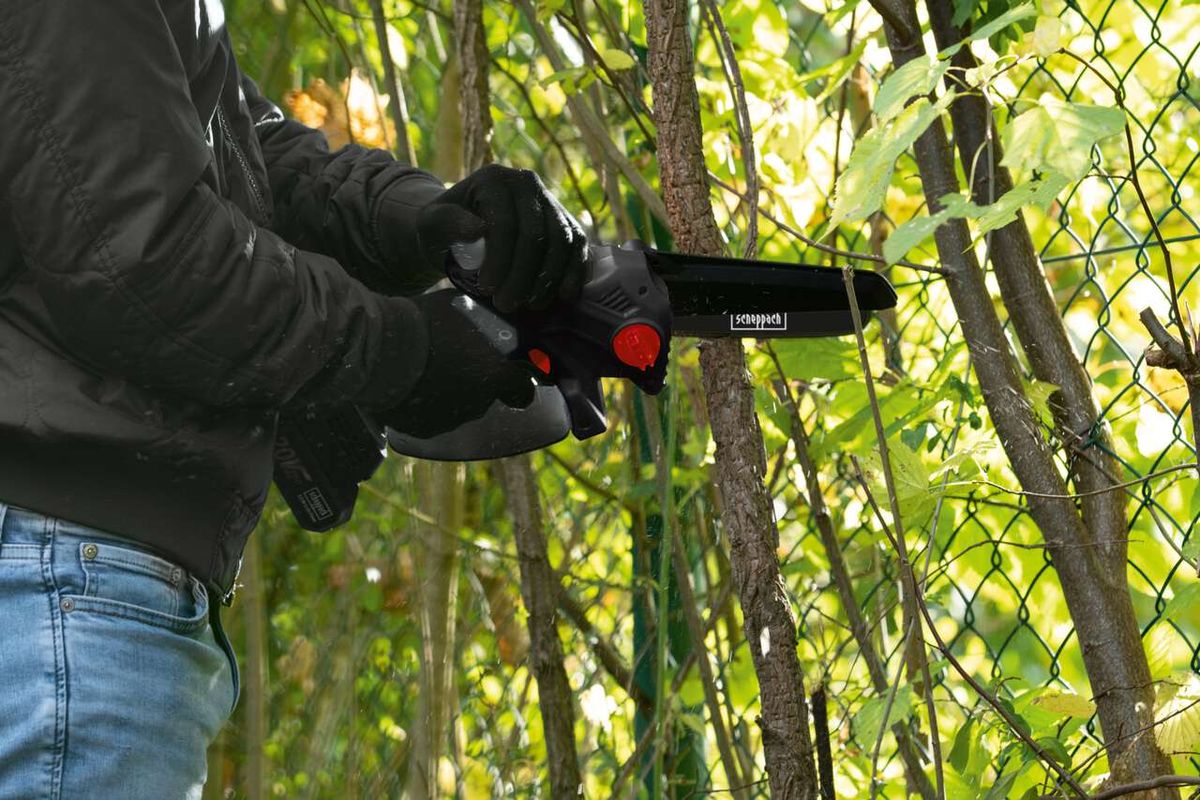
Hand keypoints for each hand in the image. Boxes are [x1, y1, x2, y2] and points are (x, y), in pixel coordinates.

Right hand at [379, 289, 535, 437]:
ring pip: (457, 410)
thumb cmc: (421, 323)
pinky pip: (430, 420)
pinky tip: (409, 388)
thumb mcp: (456, 308)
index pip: (521, 391)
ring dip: (449, 395)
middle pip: (484, 398)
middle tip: (452, 361)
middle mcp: (477, 404)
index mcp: (493, 375)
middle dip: (474, 383)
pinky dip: (424, 408)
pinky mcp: (421, 431)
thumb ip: (476, 317)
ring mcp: (449, 421)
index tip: (508, 376)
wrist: (377, 350)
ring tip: (426, 373)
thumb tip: (482, 308)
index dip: (516, 384)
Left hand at [414, 164, 587, 312]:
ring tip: (530, 305)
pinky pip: (578, 246)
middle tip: (507, 305)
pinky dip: (574, 272)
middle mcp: (528, 183)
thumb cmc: (443, 229)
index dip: (499, 259)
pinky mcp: (565, 221)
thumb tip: (477, 229)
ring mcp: (551, 201)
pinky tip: (563, 296)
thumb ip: (447, 223)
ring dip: (549, 278)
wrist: (462, 231)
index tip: (486, 289)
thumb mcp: (432, 224)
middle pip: (536, 233)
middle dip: (523, 275)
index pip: (505, 222)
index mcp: (494, 179)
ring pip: (561, 241)